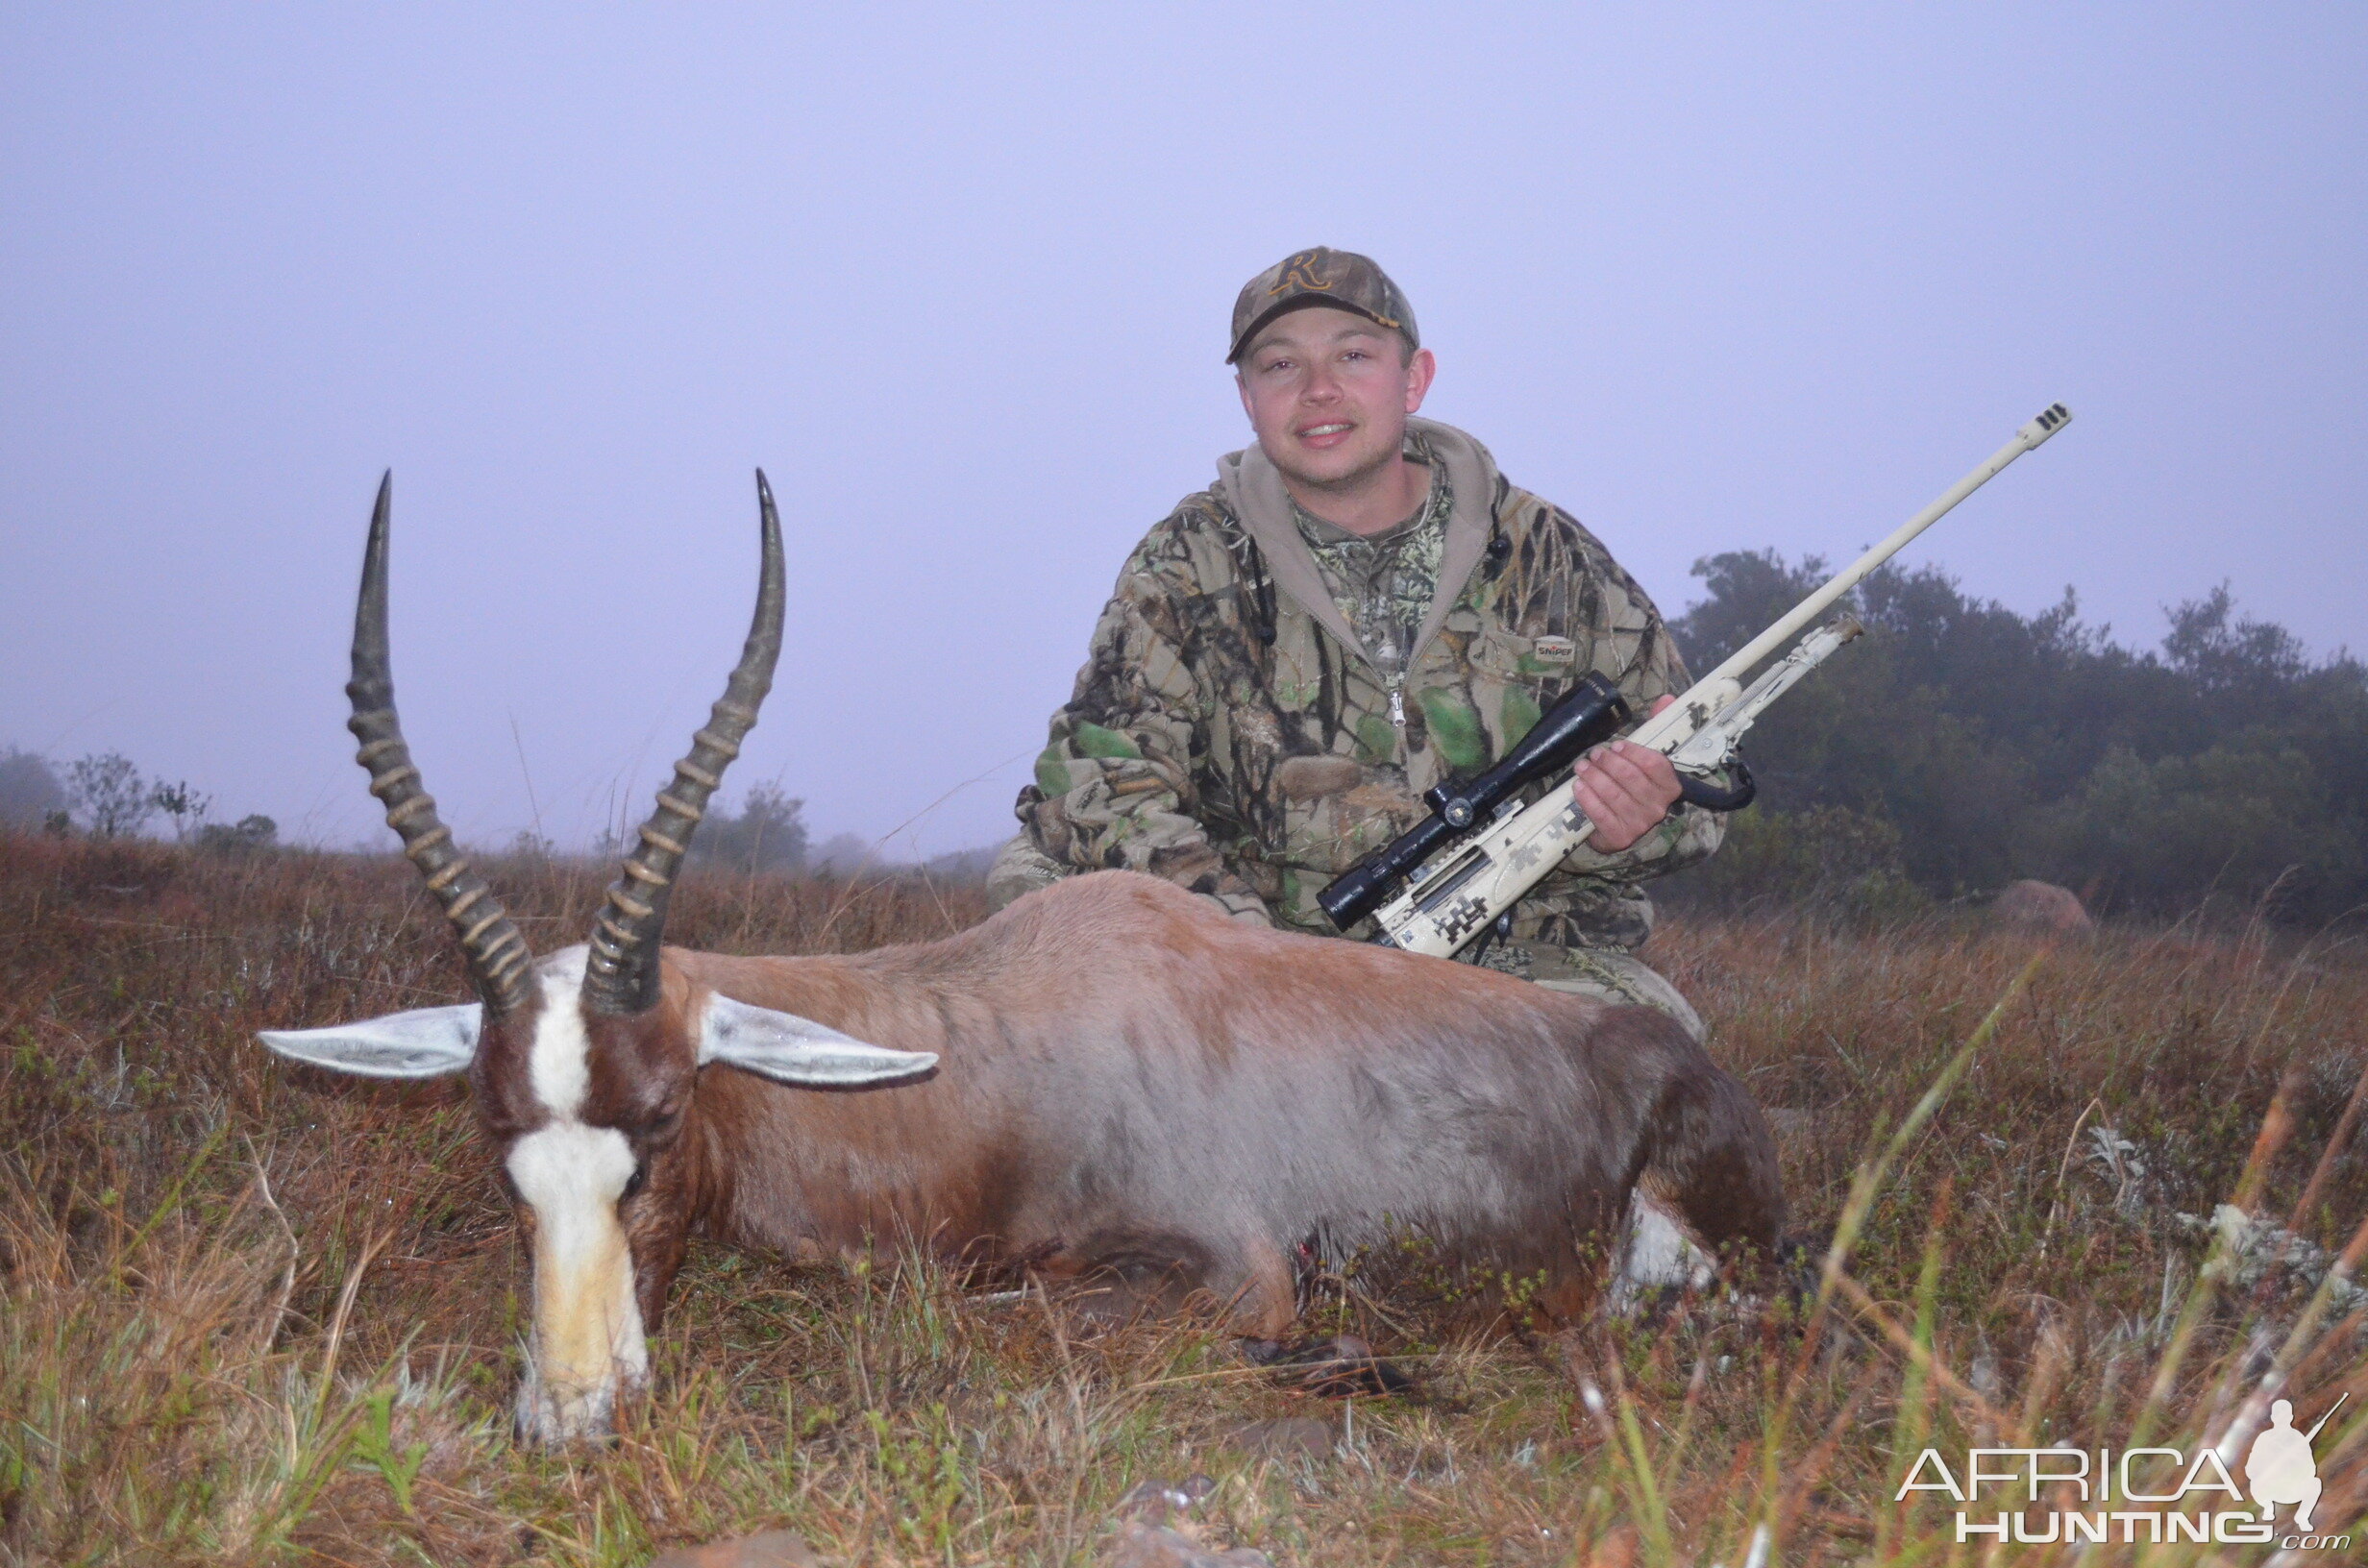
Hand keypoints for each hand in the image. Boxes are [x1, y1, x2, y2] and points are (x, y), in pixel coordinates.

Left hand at [1571, 695, 1679, 852]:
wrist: (1620, 825)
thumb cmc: (1633, 785)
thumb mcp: (1646, 757)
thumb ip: (1657, 727)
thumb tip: (1666, 699)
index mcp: (1670, 787)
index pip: (1655, 765)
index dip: (1634, 753)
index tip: (1615, 745)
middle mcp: (1659, 807)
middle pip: (1631, 778)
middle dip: (1608, 763)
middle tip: (1593, 754)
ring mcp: (1640, 824)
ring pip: (1614, 795)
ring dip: (1594, 778)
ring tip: (1581, 766)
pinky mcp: (1620, 837)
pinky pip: (1600, 814)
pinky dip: (1587, 799)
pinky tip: (1578, 786)